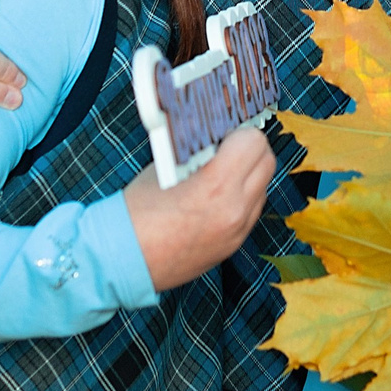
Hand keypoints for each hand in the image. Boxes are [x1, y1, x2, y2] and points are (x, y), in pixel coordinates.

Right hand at [121, 125, 274, 290]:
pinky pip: (252, 210)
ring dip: (249, 173)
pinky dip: (243, 197)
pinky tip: (217, 196)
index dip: (238, 131)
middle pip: (267, 162)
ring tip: (220, 171)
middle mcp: (234, 210)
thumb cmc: (136, 213)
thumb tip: (214, 130)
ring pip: (264, 186)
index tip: (223, 132)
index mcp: (216, 186)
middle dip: (249, 148)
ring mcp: (237, 231)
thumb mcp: (166, 166)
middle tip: (225, 146)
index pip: (253, 141)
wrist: (124, 260)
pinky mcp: (234, 245)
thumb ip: (197, 147)